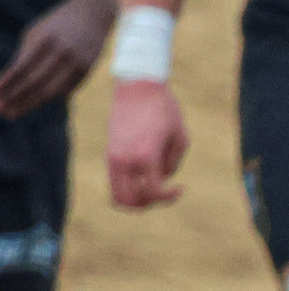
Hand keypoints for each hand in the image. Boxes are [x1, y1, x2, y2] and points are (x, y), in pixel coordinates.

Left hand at [0, 0, 113, 117]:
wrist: (92, 14)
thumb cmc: (55, 25)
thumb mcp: (36, 34)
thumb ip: (24, 57)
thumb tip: (8, 86)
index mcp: (44, 40)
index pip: (20, 68)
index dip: (5, 85)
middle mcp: (61, 53)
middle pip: (34, 83)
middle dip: (13, 98)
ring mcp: (76, 63)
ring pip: (49, 92)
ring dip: (27, 104)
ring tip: (10, 113)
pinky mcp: (86, 72)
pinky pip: (63, 91)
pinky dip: (45, 99)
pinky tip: (30, 104)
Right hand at [106, 78, 188, 207]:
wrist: (136, 86)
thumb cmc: (163, 108)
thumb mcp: (180, 136)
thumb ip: (173, 163)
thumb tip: (162, 178)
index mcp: (145, 155)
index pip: (153, 192)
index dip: (170, 197)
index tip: (181, 188)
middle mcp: (125, 158)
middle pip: (127, 201)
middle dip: (147, 204)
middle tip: (161, 193)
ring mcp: (113, 155)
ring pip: (116, 194)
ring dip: (134, 198)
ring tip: (150, 187)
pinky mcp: (110, 150)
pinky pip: (115, 180)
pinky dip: (128, 185)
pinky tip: (144, 173)